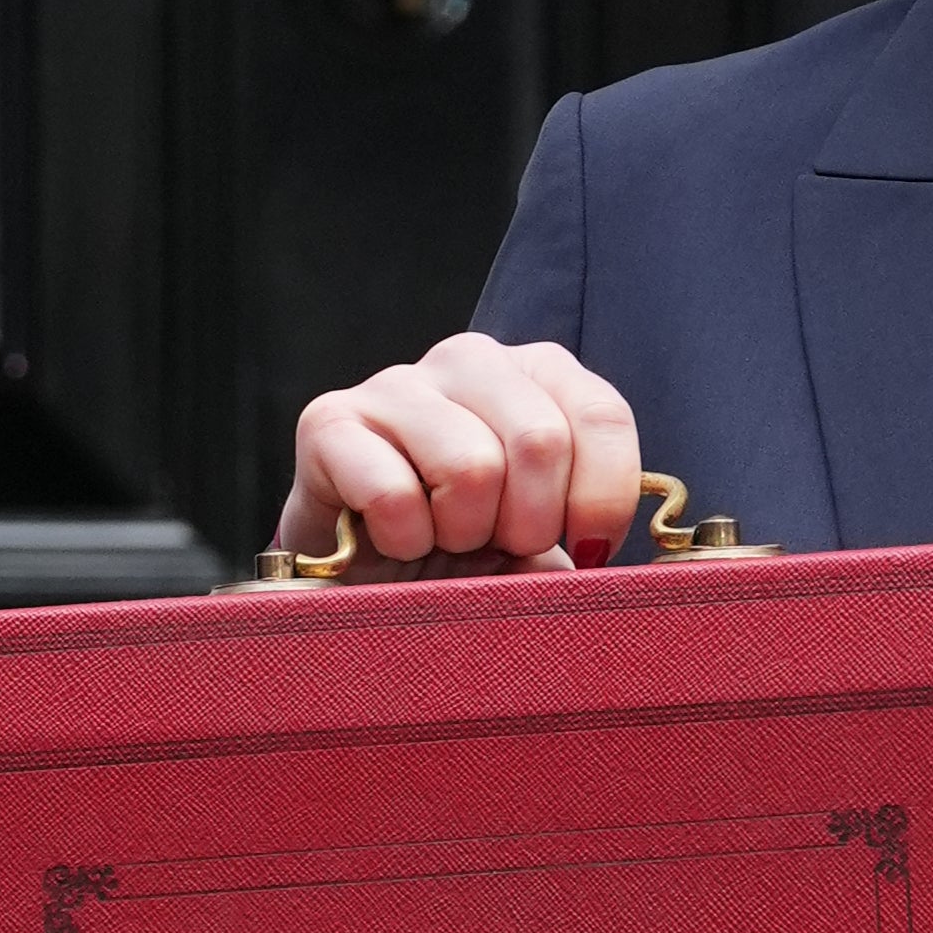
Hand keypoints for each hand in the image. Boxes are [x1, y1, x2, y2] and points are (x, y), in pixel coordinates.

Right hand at [279, 336, 642, 574]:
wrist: (366, 573)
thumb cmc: (468, 546)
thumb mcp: (543, 536)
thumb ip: (585, 528)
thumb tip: (601, 556)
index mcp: (538, 372)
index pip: (602, 416)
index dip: (601, 501)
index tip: (584, 550)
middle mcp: (471, 359)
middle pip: (540, 440)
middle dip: (529, 524)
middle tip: (498, 547)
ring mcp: (397, 383)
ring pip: (471, 466)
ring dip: (463, 534)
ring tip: (444, 539)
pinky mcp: (329, 422)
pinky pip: (393, 494)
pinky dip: (404, 540)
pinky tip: (394, 538)